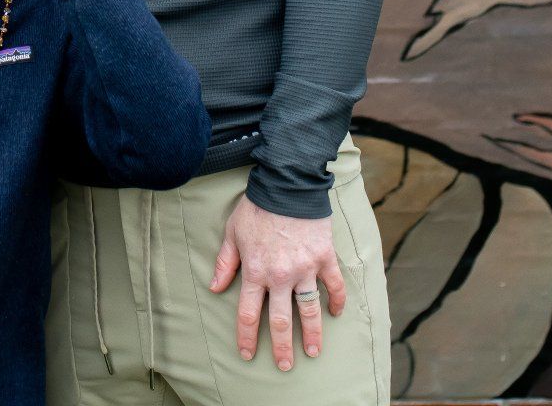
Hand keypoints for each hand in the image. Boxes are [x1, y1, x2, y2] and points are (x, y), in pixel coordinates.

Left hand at [209, 195, 345, 370]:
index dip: (247, 336)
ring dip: (312, 334)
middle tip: (284, 367)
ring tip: (313, 353)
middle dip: (282, 347)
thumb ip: (225, 262)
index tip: (247, 354)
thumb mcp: (233, 232)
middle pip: (281, 320)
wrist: (287, 185)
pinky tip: (335, 314)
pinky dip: (336, 301)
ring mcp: (305, 269)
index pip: (250, 313)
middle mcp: (280, 276)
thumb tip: (215, 287)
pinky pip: (334, 285)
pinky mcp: (324, 258)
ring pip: (309, 310)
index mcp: (255, 271)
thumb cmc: (257, 207)